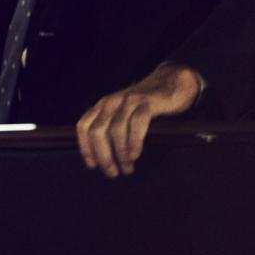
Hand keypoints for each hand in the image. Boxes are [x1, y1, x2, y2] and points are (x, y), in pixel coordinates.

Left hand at [76, 63, 202, 177]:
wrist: (171, 82)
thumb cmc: (144, 105)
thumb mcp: (121, 113)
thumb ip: (110, 127)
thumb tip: (103, 158)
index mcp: (102, 105)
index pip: (84, 126)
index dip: (85, 147)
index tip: (92, 165)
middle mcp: (111, 102)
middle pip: (97, 131)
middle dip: (103, 155)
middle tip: (112, 172)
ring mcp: (128, 100)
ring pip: (116, 129)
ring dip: (120, 153)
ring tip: (127, 168)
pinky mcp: (147, 102)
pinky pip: (137, 123)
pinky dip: (134, 141)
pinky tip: (135, 155)